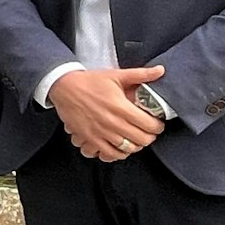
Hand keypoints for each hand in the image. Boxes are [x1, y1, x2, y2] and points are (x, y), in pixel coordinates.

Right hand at [47, 66, 166, 160]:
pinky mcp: (90, 138)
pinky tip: (121, 147)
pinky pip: (109, 154)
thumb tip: (160, 70)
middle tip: (149, 132)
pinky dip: (118, 154)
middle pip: (141, 139)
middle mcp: (112, 122)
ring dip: (136, 146)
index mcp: (121, 107)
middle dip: (149, 137)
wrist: (64, 87)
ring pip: (128, 149)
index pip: (149, 125)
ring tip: (136, 139)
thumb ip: (141, 74)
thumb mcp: (116, 75)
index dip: (158, 126)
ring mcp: (101, 132)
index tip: (157, 124)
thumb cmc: (89, 81)